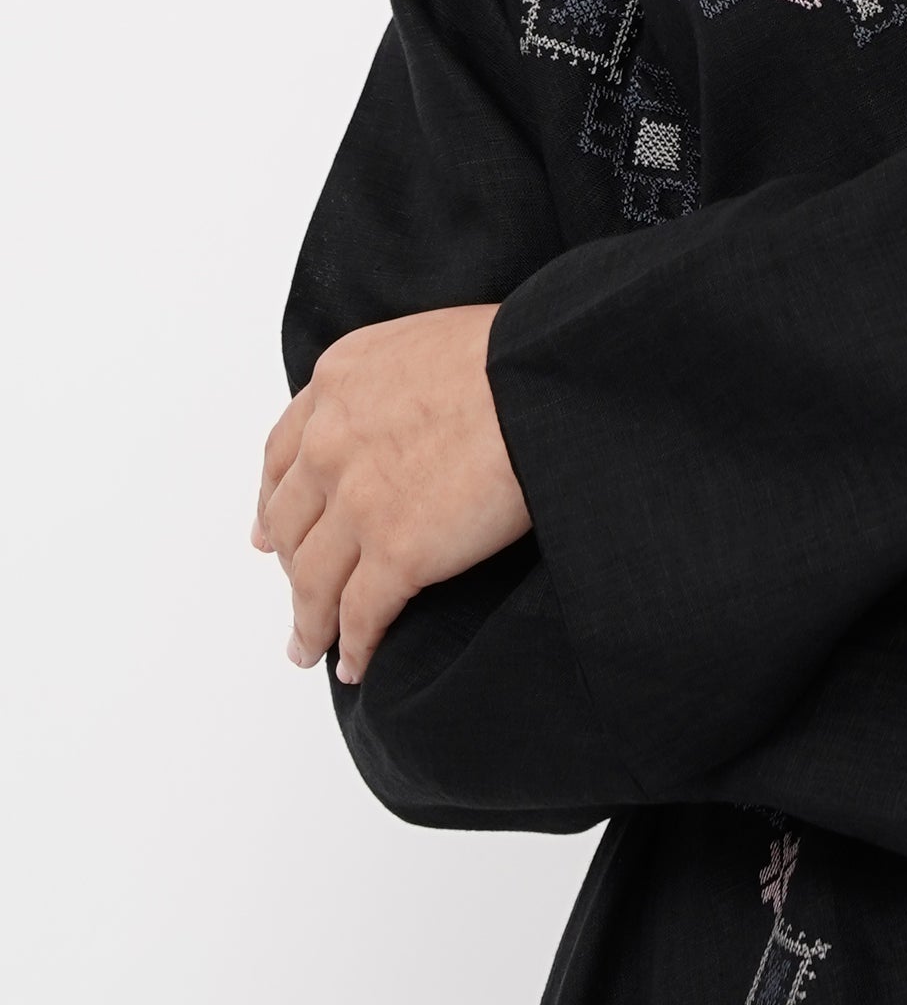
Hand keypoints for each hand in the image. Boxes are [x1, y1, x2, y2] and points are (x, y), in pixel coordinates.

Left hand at [253, 305, 530, 683]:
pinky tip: (355, 664)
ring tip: (308, 648)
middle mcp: (330, 444)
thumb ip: (390, 381)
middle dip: (287, 564)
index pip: (283, 455)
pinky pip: (360, 616)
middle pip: (289, 523)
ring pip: (311, 581)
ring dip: (308, 622)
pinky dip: (354, 647)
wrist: (540, 376)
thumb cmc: (510, 349)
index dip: (273, 501)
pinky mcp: (396, 554)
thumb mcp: (425, 340)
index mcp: (338, 383)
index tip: (269, 532)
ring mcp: (358, 504)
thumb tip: (403, 412)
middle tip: (294, 591)